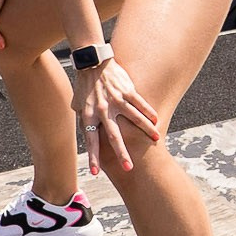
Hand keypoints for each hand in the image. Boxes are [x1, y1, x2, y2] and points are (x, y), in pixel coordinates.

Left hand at [72, 58, 160, 176]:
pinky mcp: (127, 90)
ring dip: (146, 130)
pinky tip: (157, 121)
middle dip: (121, 153)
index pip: (91, 141)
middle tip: (128, 167)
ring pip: (134, 118)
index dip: (93, 157)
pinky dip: (149, 112)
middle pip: (114, 136)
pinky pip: (140, 103)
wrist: (92, 62)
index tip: (96, 173)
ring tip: (155, 140)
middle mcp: (103, 110)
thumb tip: (87, 132)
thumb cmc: (84, 85)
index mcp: (90, 115)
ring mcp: (117, 100)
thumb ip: (84, 119)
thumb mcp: (78, 104)